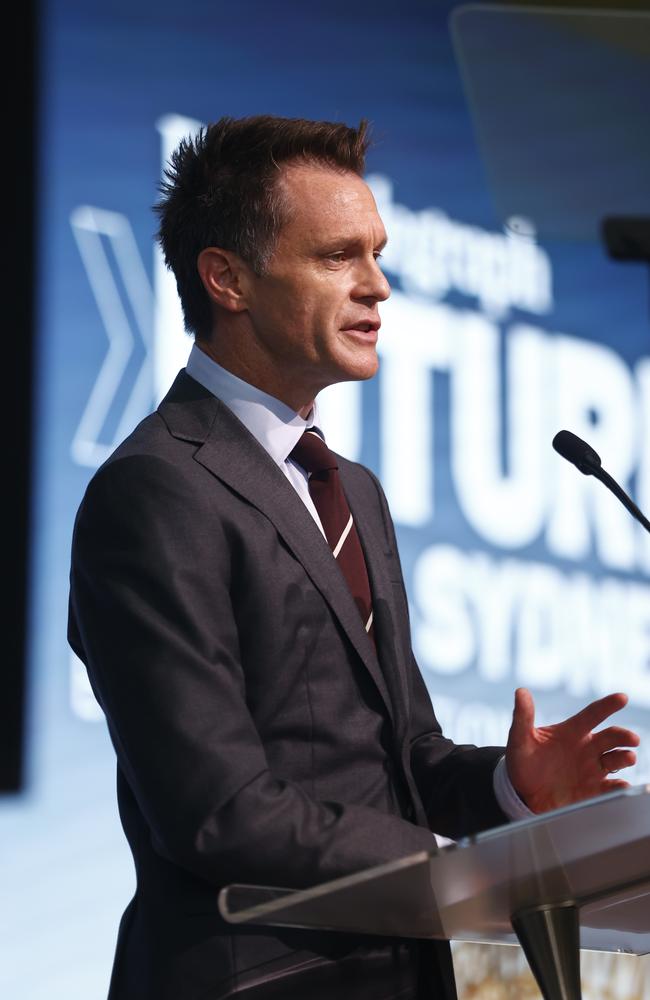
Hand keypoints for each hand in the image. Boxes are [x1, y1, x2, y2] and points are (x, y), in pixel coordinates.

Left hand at [505, 688, 639, 813]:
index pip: (593, 714)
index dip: (607, 705)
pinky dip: (619, 787)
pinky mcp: (593, 790)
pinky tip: (622, 786)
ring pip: (616, 759)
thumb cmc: (522, 761)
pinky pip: (611, 788)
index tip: (622, 697)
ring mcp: (592, 769)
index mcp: (572, 731)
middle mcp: (587, 748)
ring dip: (625, 757)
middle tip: (632, 739)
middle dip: (624, 736)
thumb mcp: (519, 738)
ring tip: (628, 757)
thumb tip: (521, 692)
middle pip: (611, 737)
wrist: (521, 793)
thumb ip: (522, 716)